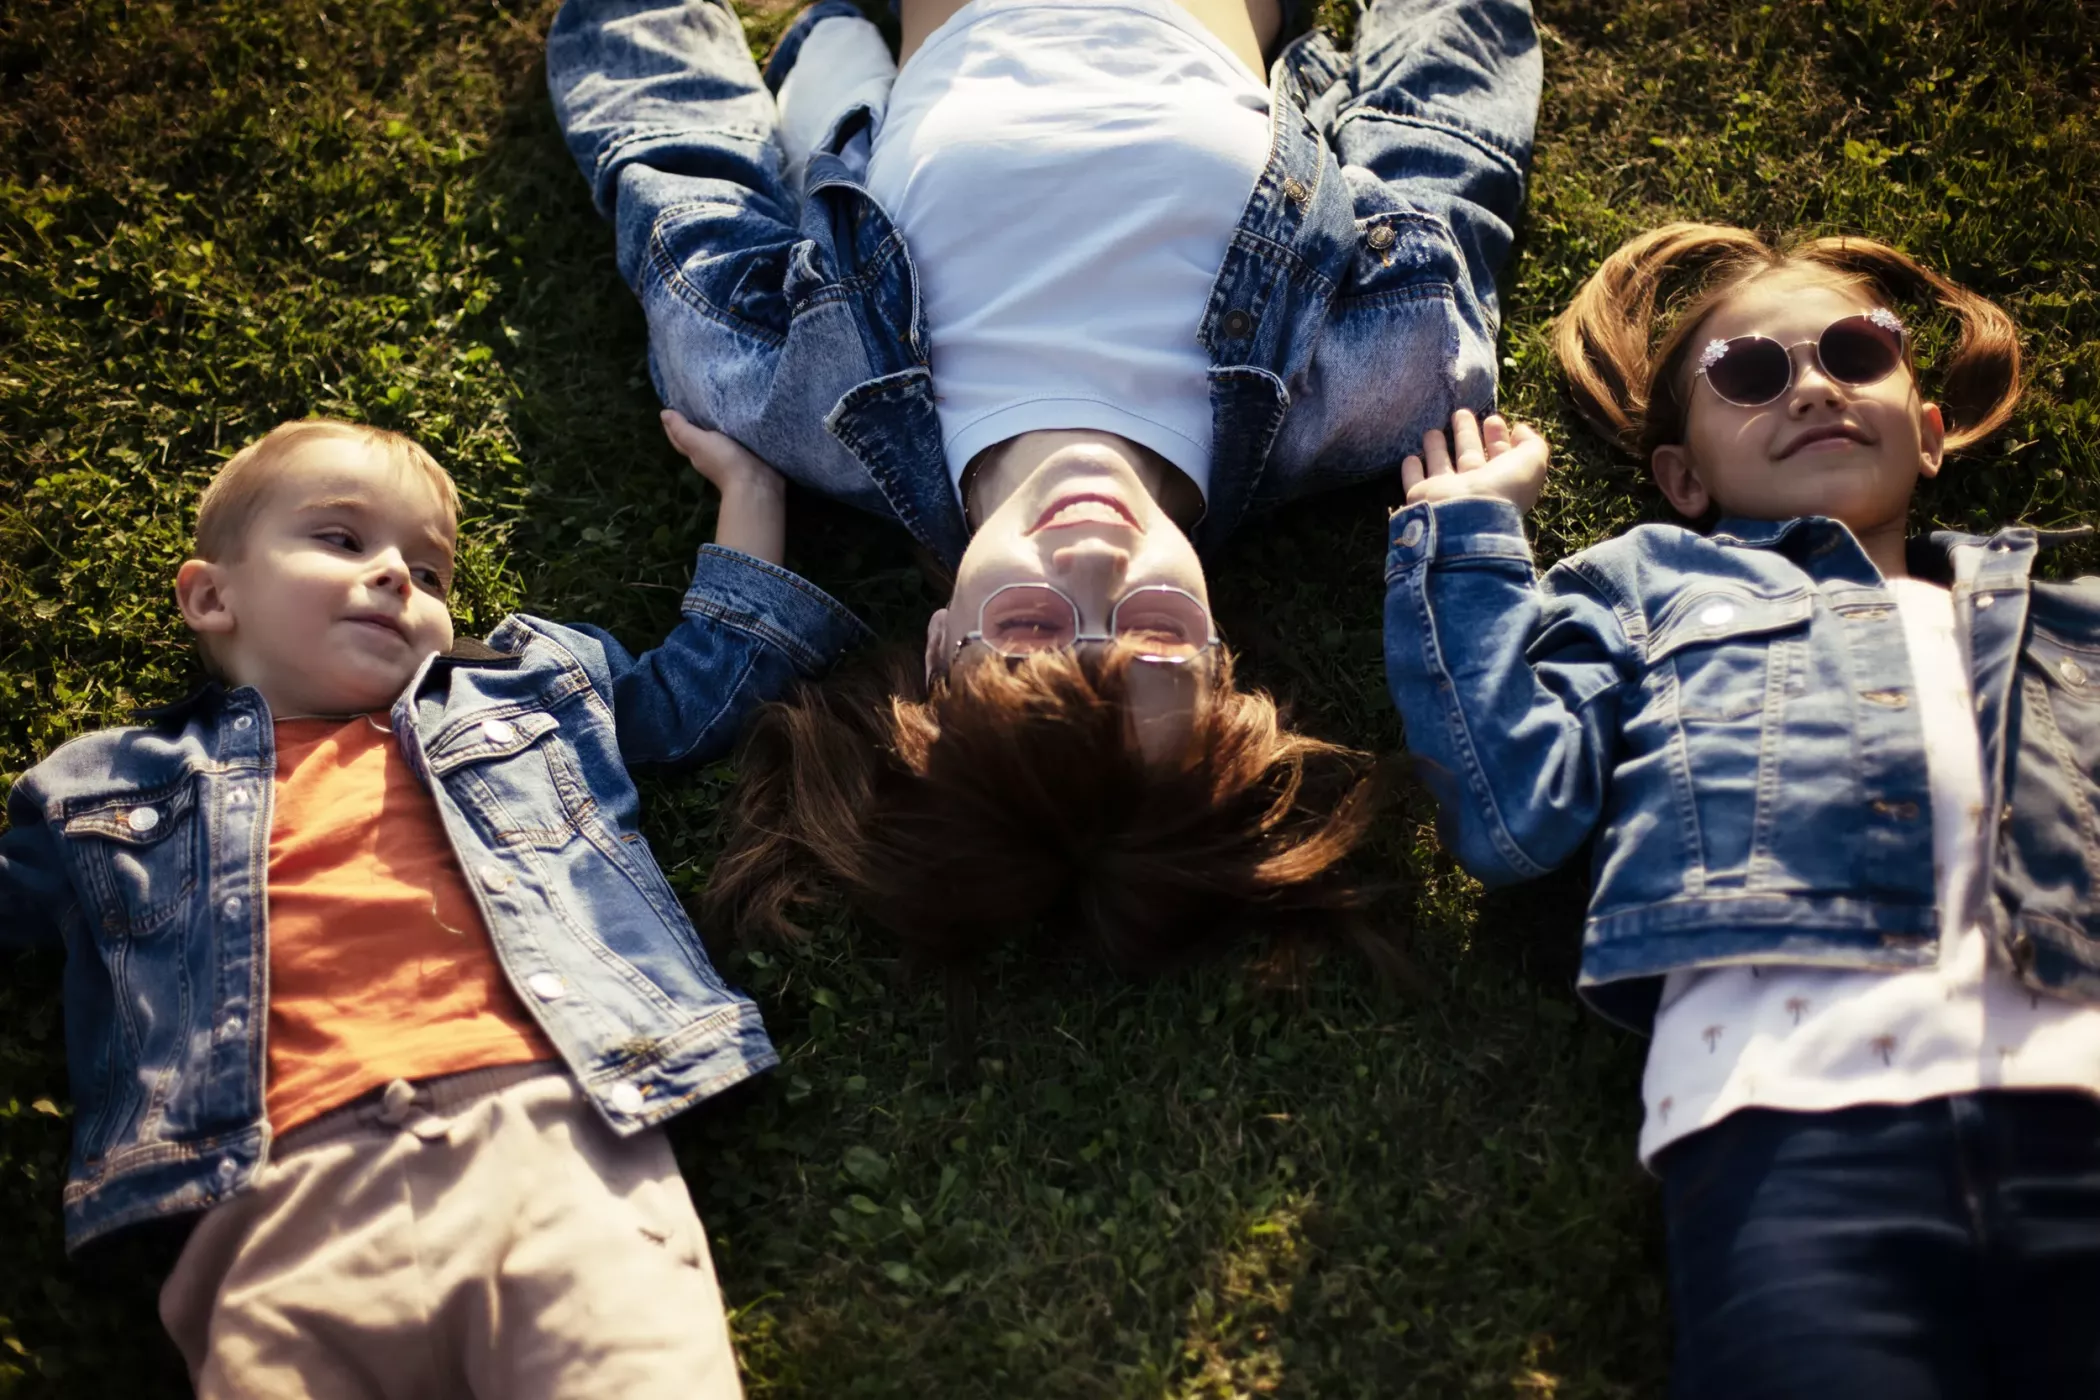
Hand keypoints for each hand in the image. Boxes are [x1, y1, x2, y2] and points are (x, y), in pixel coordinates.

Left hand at [661, 409, 786, 565]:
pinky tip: (737, 420)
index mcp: (695, 452)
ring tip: (715, 406)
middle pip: (694, 437)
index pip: (678, 436)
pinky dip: (732, 430)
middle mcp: (708, 455)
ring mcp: (727, 458)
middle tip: (694, 401)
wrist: (756, 484)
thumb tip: (663, 414)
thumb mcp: (699, 443)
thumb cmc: (724, 462)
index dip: (672, 422)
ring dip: (713, 426)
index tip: (672, 403)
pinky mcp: (745, 456)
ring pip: (714, 438)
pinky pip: (734, 439)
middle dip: (692, 422)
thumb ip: (682, 429)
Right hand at [1400, 409, 1549, 512]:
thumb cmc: (1502, 488)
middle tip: (1461, 413)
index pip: (1499, 456)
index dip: (1498, 437)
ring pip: (1440, 465)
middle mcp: (1473, 487)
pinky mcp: (1421, 497)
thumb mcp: (1531, 462)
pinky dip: (1412, 470)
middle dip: (1467, 434)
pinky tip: (1410, 457)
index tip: (1492, 419)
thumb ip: (1532, 443)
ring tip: (1431, 430)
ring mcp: (1446, 493)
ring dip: (1437, 448)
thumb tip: (1521, 430)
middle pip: (1469, 456)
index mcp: (1500, 481)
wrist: (1467, 518)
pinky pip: (1414, 481)